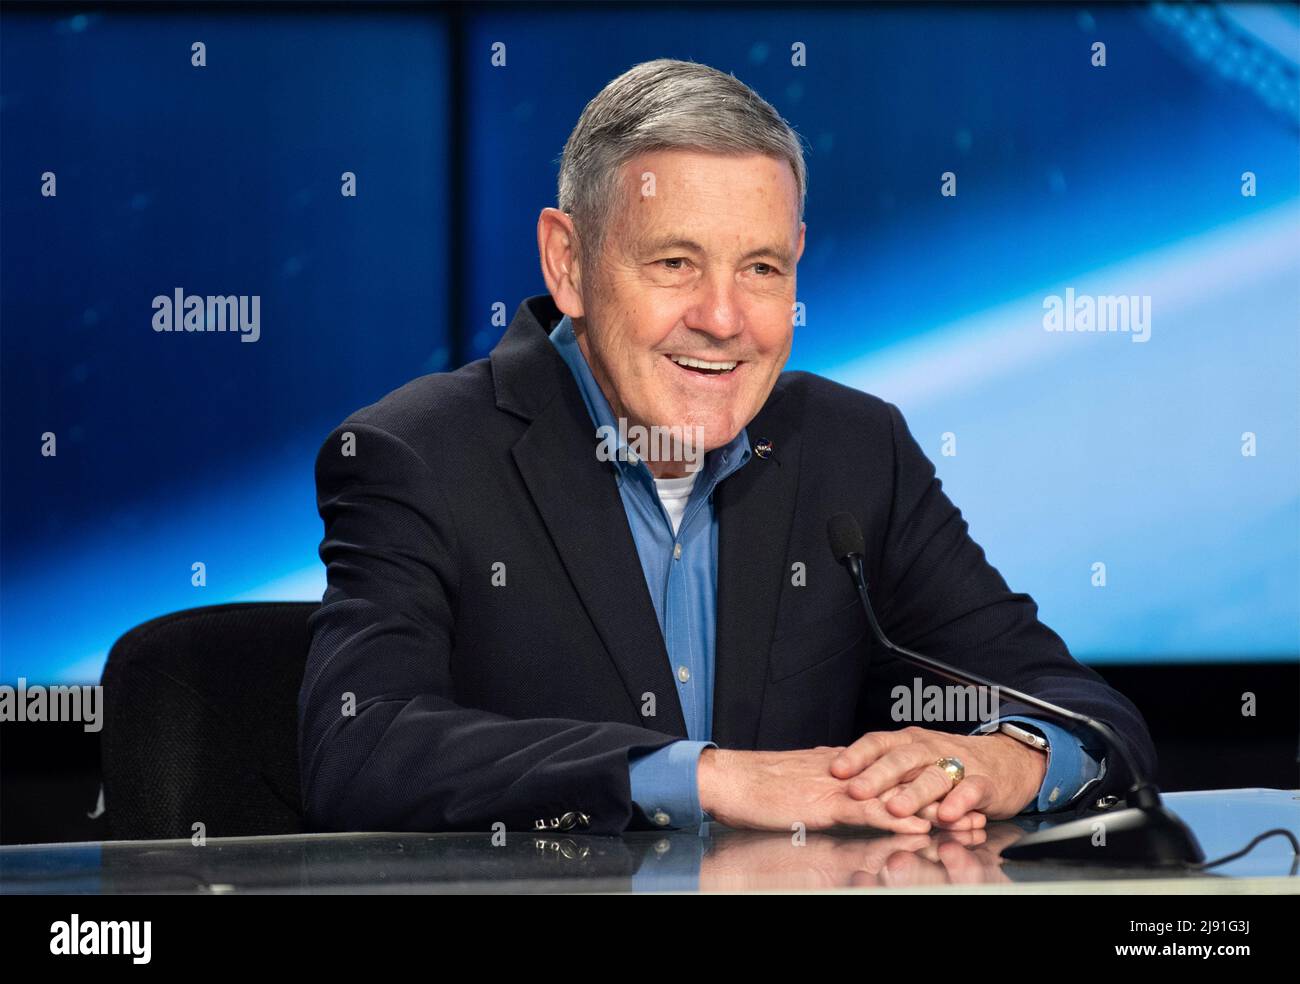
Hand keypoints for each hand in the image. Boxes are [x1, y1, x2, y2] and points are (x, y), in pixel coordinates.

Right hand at [697, 745, 984, 833]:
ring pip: (896, 797)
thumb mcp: (798, 786)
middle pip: (906, 783)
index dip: (928, 786)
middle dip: (944, 799)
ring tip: (965, 825)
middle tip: (977, 812)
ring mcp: (838, 786)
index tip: (957, 798)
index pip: (895, 776)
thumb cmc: (754, 785)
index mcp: (841, 767)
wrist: (727, 777)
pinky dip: (896, 821)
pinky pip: (868, 812)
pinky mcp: (824, 803)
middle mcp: (848, 772)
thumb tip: (845, 790)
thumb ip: (825, 788)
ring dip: (933, 812)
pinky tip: (920, 829)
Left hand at [830, 726, 1045, 823]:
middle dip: (877, 776)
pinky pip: (971, 790)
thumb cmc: (949, 762)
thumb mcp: (915, 760)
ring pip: (934, 776)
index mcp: (909, 741)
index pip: (879, 742)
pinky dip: (959, 802)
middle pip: (902, 759)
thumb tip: (843, 781)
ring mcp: (958, 764)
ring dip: (913, 793)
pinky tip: (947, 815)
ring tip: (895, 808)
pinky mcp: (984, 782)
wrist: (1006, 760)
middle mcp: (931, 749)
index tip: (835, 770)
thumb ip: (886, 769)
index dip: (856, 755)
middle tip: (856, 792)